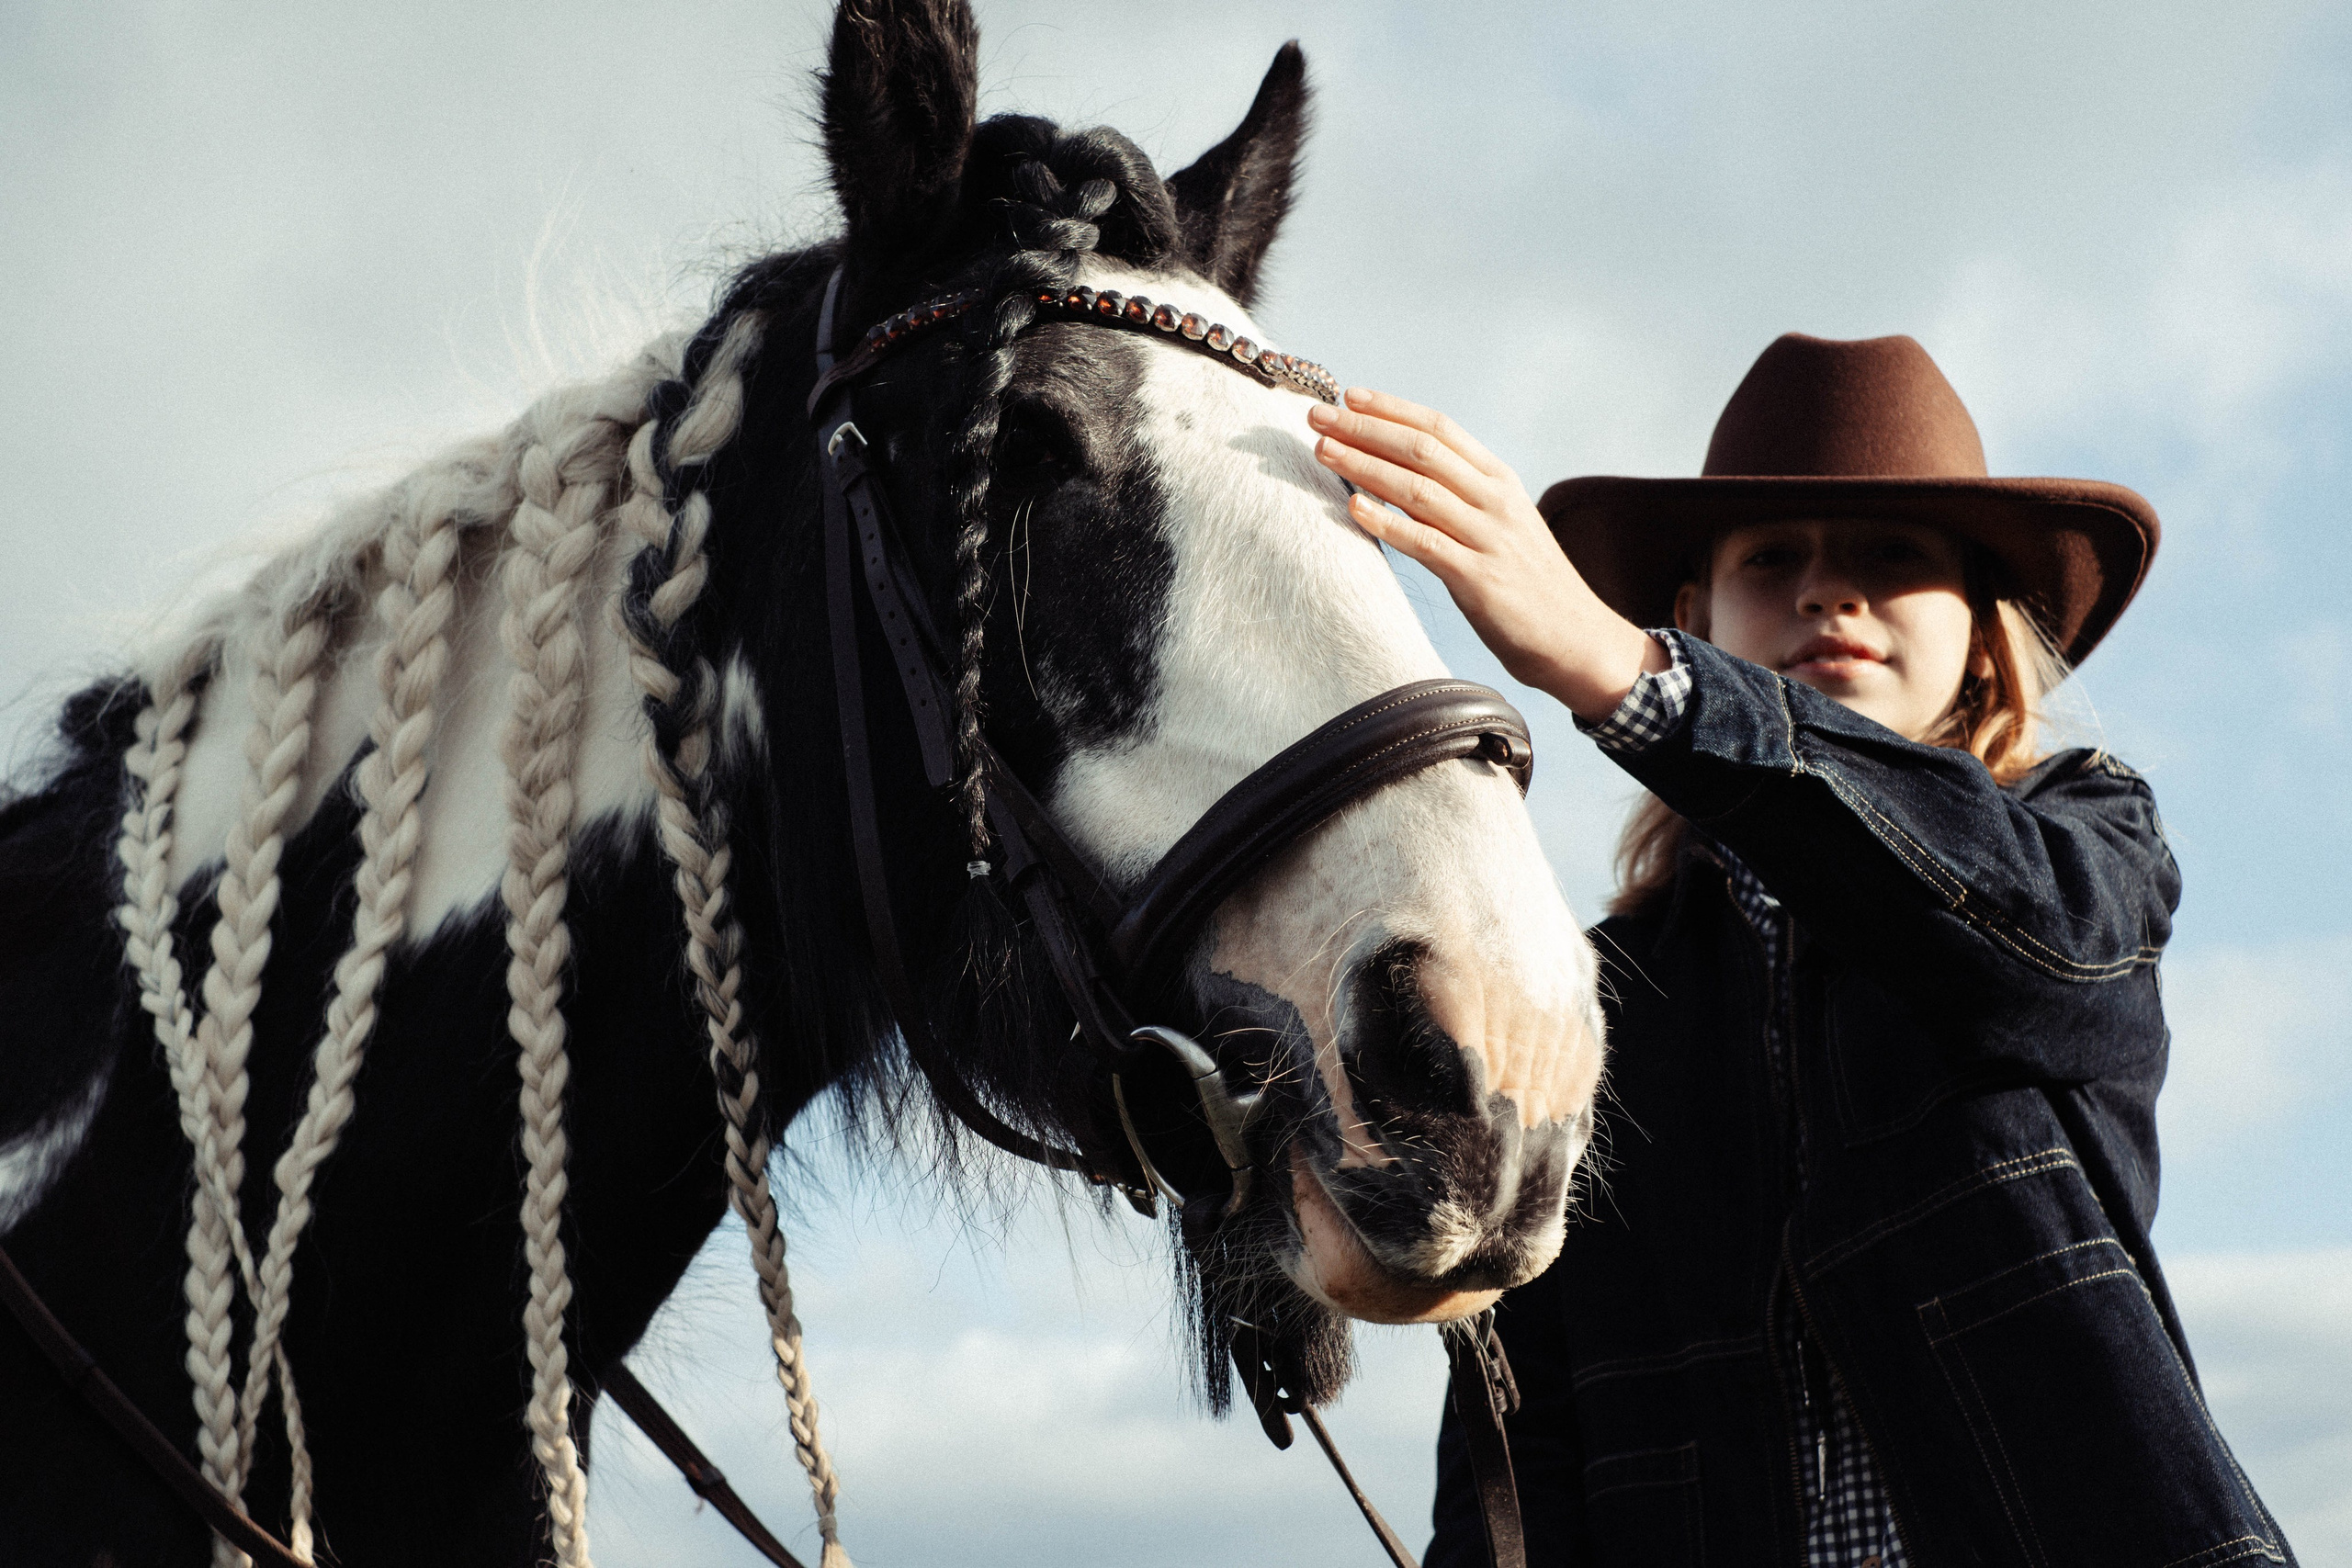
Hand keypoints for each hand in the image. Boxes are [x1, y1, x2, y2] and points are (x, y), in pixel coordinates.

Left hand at [1308, 387, 1665, 720]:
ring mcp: (1488, 538)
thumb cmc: (1529, 584)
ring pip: (1417, 489)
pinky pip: (1425, 543)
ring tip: (1323, 450)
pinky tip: (1353, 507)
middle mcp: (1495, 501)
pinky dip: (1386, 522)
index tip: (1350, 395)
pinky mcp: (1479, 580)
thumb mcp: (1502, 524)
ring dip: (1364, 465)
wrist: (1576, 638)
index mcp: (1499, 481)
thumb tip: (1400, 475)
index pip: (1440, 429)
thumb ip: (1461, 497)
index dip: (1392, 409)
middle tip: (1318, 414)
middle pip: (1422, 450)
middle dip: (1365, 428)